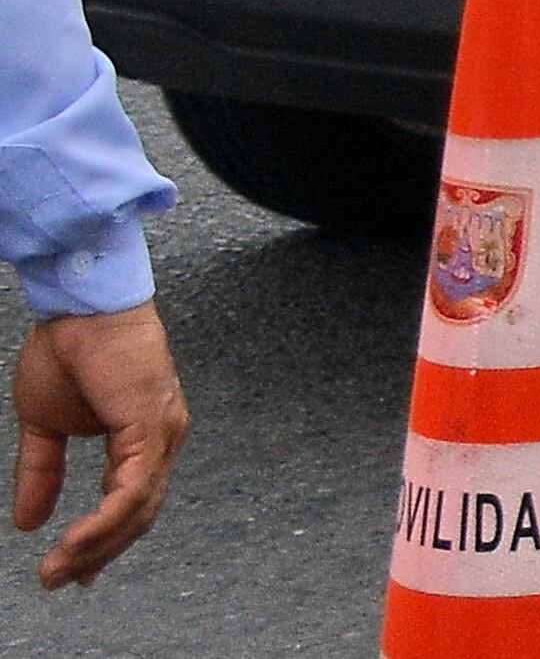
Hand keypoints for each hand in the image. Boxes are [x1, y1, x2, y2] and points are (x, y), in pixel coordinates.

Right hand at [15, 303, 187, 589]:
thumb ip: (42, 473)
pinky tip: (76, 543)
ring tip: (59, 569)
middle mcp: (162, 438)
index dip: (104, 541)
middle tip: (59, 580)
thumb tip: (27, 522)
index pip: (132, 502)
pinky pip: (133, 488)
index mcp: (143, 438)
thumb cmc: (69, 352)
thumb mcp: (45, 426)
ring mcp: (163, 432)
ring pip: (138, 509)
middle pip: (138, 515)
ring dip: (96, 547)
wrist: (77, 308)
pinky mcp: (152, 425)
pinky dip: (106, 522)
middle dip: (97, 554)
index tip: (76, 574)